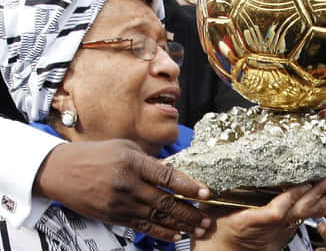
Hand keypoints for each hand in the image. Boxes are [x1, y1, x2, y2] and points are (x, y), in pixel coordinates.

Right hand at [34, 139, 210, 240]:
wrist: (61, 171)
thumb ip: (150, 160)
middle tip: (207, 219)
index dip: (189, 186)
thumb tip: (173, 170)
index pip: (167, 176)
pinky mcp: (113, 216)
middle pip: (165, 201)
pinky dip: (160, 231)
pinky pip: (141, 226)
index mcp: (133, 163)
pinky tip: (174, 235)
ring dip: (180, 224)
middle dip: (189, 212)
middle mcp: (127, 185)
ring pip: (156, 217)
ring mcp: (120, 203)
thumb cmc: (95, 155)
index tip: (205, 193)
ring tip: (197, 229)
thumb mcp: (125, 147)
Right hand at [195, 175, 325, 250]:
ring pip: (303, 218)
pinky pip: (301, 222)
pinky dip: (312, 210)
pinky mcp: (282, 239)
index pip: (277, 211)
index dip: (292, 196)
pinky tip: (321, 200)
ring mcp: (278, 237)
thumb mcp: (217, 206)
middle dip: (317, 193)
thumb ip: (228, 189)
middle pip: (298, 212)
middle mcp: (268, 231)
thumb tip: (233, 164)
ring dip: (319, 200)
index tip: (305, 181)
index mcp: (249, 222)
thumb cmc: (217, 230)